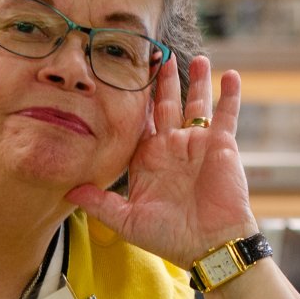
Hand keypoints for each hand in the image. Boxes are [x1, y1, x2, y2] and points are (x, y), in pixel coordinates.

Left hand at [67, 56, 255, 267]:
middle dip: (160, 81)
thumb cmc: (169, 236)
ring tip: (193, 56)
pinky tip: (230, 74)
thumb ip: (99, 203)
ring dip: (194, 80)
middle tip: (156, 53)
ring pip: (195, 104)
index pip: (137, 123)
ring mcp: (196, 144)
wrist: (208, 245)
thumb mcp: (127, 220)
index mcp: (148, 160)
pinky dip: (229, 95)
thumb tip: (69, 192)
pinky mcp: (220, 145)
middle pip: (164, 105)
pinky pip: (226, 115)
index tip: (121, 76)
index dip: (130, 102)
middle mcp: (171, 147)